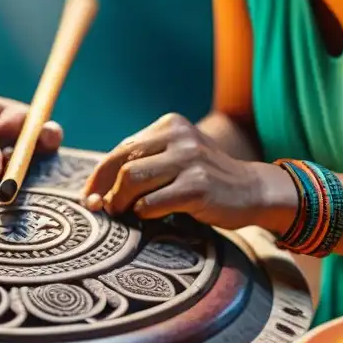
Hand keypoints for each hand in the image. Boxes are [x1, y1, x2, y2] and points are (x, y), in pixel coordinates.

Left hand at [82, 112, 270, 229]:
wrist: (252, 190)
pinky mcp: (198, 187)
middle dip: (105, 189)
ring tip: (125, 214)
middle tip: (102, 209)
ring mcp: (191, 160)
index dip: (99, 175)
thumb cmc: (206, 178)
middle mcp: (180, 137)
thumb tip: (97, 189)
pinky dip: (144, 214)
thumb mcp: (178, 157)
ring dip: (121, 202)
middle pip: (123, 162)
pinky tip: (151, 218)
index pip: (122, 149)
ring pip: (132, 179)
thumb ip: (144, 162)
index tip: (91, 196)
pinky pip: (152, 202)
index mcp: (170, 125)